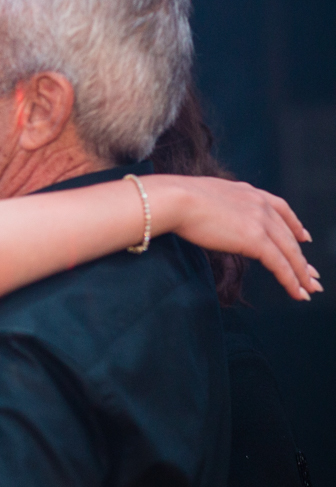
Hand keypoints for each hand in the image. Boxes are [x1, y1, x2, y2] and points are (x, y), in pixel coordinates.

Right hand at [150, 175, 321, 299]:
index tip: (304, 237)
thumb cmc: (175, 199)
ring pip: (290, 252)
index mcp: (247, 193)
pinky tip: (298, 293)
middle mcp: (260, 204)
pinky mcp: (256, 239)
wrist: (176, 199)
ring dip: (301, 274)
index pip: (281, 209)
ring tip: (310, 289)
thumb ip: (213, 206)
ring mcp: (260, 221)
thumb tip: (203, 214)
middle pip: (289, 235)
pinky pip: (281, 265)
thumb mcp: (202, 196)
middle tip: (312, 275)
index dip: (295, 225)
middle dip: (302, 257)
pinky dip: (292, 280)